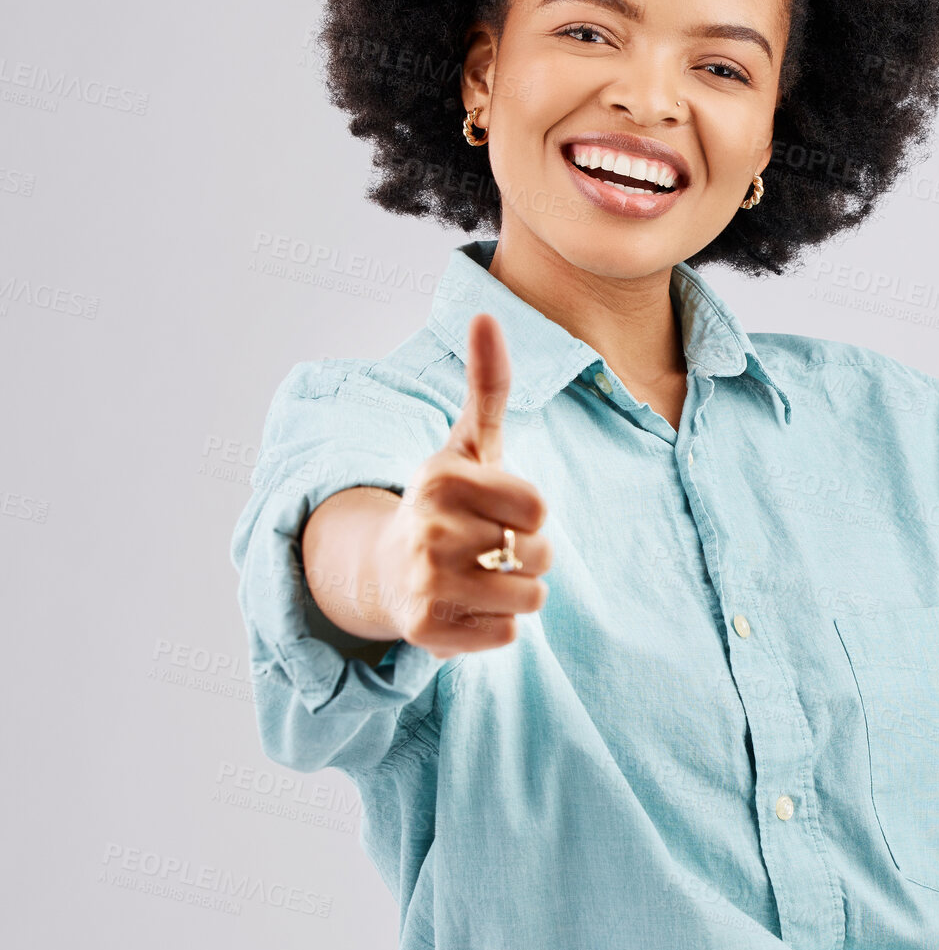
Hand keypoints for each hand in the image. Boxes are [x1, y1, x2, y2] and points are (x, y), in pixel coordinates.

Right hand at [374, 312, 552, 658]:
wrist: (387, 568)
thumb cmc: (448, 501)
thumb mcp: (469, 442)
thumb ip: (487, 383)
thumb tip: (486, 314)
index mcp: (443, 479)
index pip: (539, 509)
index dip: (531, 513)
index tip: (500, 509)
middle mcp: (428, 530)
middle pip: (540, 555)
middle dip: (528, 554)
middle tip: (490, 546)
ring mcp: (425, 583)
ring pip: (531, 598)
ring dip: (518, 590)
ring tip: (482, 574)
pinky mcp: (426, 632)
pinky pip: (507, 634)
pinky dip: (498, 624)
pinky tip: (467, 604)